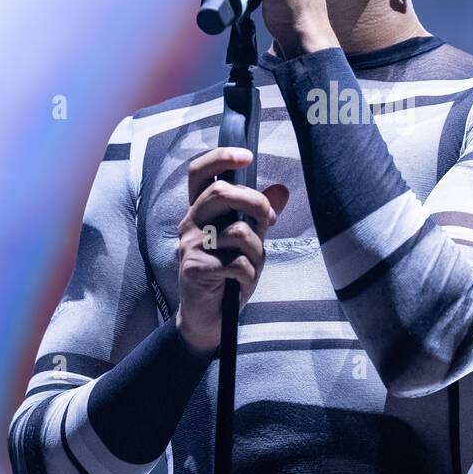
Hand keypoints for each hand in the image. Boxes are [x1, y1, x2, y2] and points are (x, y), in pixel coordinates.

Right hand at [175, 147, 290, 354]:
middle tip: (270, 219)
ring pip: (238, 232)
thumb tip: (282, 190)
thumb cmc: (227, 275)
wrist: (207, 318)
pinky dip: (250, 276)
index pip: (199, 173)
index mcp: (200, 212)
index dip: (220, 158)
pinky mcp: (195, 269)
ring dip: (257, 251)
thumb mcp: (249, 242)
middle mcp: (190, 224)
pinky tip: (241, 284)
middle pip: (221, 193)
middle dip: (255, 202)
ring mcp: (190, 246)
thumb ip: (260, 216)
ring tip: (251, 266)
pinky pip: (238, 263)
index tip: (247, 155)